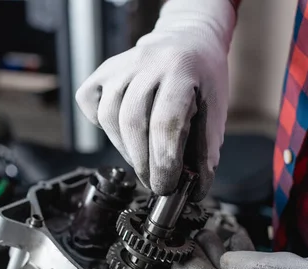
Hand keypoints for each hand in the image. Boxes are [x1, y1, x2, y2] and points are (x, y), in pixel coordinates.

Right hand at [75, 0, 236, 198]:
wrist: (187, 39)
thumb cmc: (202, 78)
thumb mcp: (215, 108)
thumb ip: (206, 149)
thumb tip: (193, 189)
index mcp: (181, 69)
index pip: (166, 122)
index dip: (164, 161)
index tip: (166, 186)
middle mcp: (147, 63)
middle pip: (133, 123)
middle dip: (143, 162)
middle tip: (154, 182)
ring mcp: (121, 65)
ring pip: (110, 117)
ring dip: (125, 149)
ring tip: (143, 160)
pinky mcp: (103, 72)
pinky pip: (91, 105)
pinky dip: (103, 127)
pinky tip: (122, 133)